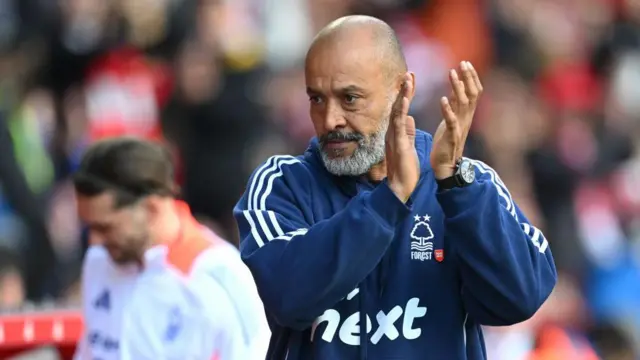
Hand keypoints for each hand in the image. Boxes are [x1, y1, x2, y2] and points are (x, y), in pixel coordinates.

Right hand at [386, 73, 418, 202]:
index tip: (410, 79)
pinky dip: (402, 111)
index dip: (406, 94)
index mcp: (397, 131)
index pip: (402, 108)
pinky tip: (405, 100)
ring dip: (402, 95)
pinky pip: (399, 125)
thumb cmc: (405, 168)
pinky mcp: (398, 144)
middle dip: (403, 89)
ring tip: (407, 80)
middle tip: (408, 73)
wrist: (401, 186)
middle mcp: (393, 131)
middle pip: (398, 106)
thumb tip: (410, 118)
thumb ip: (408, 131)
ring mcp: (394, 137)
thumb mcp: (408, 145)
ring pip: (397, 111)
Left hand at [430, 61, 482, 178]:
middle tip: (462, 63)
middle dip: (468, 78)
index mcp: (466, 114)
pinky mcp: (451, 136)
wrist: (444, 165)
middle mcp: (466, 119)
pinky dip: (448, 110)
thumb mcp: (452, 118)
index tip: (465, 63)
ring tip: (451, 73)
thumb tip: (457, 85)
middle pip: (472, 94)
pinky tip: (442, 99)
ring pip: (463, 104)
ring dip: (457, 87)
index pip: (474, 92)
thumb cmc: (446, 141)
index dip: (472, 77)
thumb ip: (455, 103)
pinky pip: (452, 121)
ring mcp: (460, 127)